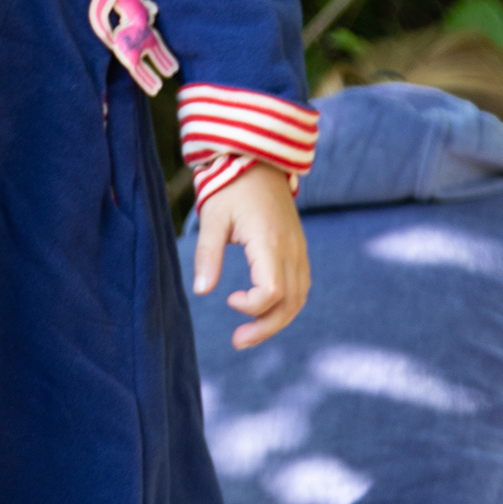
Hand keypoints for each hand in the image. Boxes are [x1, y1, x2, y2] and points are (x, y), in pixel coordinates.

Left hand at [192, 162, 309, 349]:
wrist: (259, 162)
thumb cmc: (231, 188)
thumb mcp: (212, 218)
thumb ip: (208, 254)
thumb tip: (201, 291)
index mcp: (271, 242)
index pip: (273, 291)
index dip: (253, 306)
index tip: (229, 299)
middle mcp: (292, 250)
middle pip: (291, 303)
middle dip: (266, 328)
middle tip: (238, 342)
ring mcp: (300, 250)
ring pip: (300, 298)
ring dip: (277, 320)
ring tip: (249, 335)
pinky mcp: (299, 250)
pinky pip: (300, 286)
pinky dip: (286, 305)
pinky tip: (263, 312)